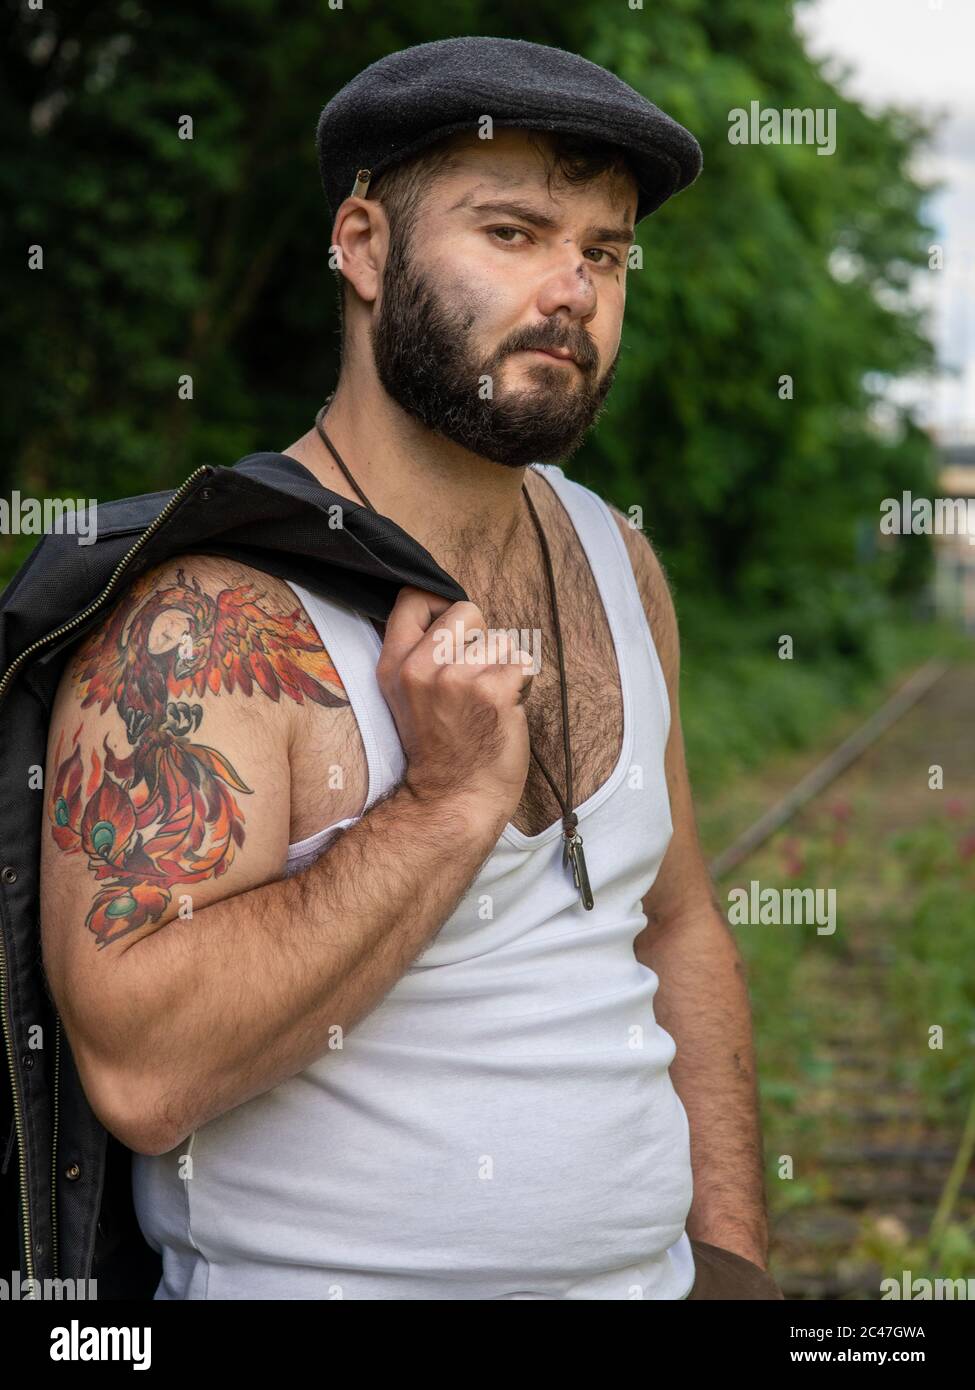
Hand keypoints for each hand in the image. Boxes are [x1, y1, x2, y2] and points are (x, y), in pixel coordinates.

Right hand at [376, 586, 532, 831]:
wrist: (455, 798)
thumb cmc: (439, 748)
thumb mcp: (405, 696)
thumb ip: (417, 653)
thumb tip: (449, 612)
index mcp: (394, 664)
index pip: (414, 597)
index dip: (440, 605)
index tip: (452, 632)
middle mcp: (421, 667)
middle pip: (465, 609)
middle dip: (480, 636)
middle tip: (474, 676)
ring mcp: (457, 678)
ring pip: (500, 639)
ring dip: (502, 666)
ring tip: (487, 701)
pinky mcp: (493, 691)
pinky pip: (522, 663)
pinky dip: (521, 685)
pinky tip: (504, 709)